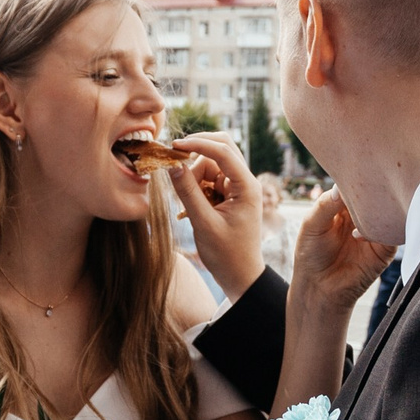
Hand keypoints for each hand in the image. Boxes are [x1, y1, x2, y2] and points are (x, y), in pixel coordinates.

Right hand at [168, 134, 264, 299]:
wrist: (239, 275)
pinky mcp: (227, 194)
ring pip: (210, 165)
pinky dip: (195, 187)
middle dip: (195, 156)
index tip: (173, 146)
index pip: (223, 152)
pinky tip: (191, 209)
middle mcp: (244, 182)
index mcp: (246, 187)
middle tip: (173, 164)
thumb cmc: (226, 254)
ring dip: (193, 177)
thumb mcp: (203, 223)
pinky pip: (207, 179)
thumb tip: (173, 165)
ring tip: (187, 207)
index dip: (198, 144)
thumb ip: (188, 193)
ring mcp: (236, 187)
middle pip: (220, 150)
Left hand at [290, 190, 394, 315]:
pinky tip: (361, 235)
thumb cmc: (311, 254)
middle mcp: (363, 216)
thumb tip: (341, 187)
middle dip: (372, 190)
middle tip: (364, 186)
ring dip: (378, 209)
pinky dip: (381, 230)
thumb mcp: (311, 225)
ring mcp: (376, 231)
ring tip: (362, 211)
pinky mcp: (385, 249)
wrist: (319, 288)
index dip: (356, 178)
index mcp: (345, 206)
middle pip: (375, 196)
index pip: (356, 186)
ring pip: (387, 212)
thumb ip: (325, 205)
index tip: (355, 172)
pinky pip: (392, 234)